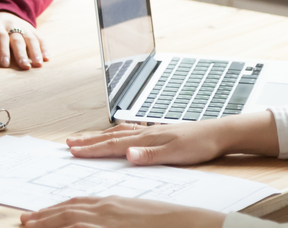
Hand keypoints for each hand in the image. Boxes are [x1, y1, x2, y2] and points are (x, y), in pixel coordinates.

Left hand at [0, 12, 48, 69]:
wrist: (3, 9)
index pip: (0, 37)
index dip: (3, 50)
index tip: (5, 64)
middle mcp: (11, 25)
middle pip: (17, 39)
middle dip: (21, 53)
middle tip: (24, 67)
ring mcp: (23, 26)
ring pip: (30, 38)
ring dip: (35, 51)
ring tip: (38, 64)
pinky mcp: (32, 29)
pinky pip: (39, 37)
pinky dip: (44, 47)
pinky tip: (47, 58)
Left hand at [20, 196, 224, 227]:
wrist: (196, 223)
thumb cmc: (170, 223)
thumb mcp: (136, 217)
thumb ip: (118, 220)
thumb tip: (107, 222)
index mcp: (114, 204)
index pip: (77, 203)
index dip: (55, 209)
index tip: (38, 215)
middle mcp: (109, 208)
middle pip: (69, 210)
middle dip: (44, 216)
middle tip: (23, 222)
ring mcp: (112, 219)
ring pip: (72, 219)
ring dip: (48, 223)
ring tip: (28, 227)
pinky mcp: (118, 226)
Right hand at [66, 110, 278, 164]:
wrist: (218, 133)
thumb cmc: (199, 144)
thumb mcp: (176, 154)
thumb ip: (149, 155)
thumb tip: (127, 155)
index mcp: (145, 139)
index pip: (112, 145)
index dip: (91, 149)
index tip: (73, 151)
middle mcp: (144, 132)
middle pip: (110, 137)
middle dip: (88, 141)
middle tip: (69, 144)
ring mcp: (149, 131)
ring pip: (117, 133)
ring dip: (98, 136)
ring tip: (83, 138)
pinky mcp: (157, 133)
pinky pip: (129, 131)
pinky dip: (116, 132)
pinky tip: (117, 132)